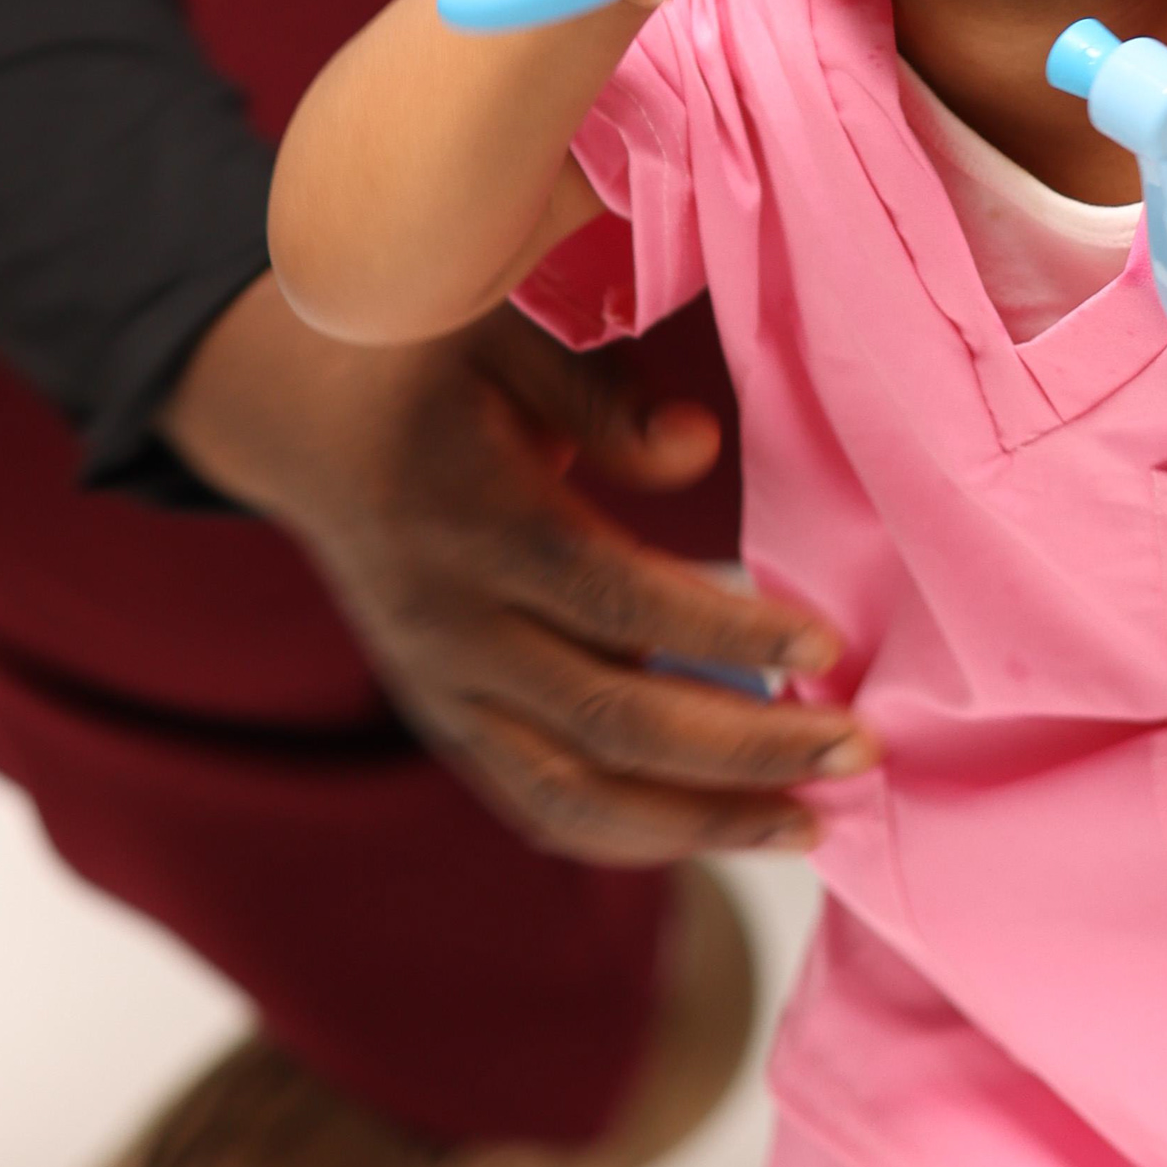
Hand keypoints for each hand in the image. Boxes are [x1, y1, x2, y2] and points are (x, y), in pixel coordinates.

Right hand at [163, 270, 872, 863]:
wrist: (308, 428)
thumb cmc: (436, 361)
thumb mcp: (503, 328)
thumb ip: (600, 395)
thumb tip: (697, 451)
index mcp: (470, 513)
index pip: (611, 597)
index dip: (721, 632)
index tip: (824, 646)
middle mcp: (451, 620)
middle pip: (609, 719)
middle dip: (744, 749)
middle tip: (858, 751)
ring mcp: (443, 688)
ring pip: (573, 796)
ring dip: (700, 824)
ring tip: (811, 824)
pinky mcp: (447, 724)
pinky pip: (538, 808)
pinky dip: (634, 838)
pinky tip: (724, 830)